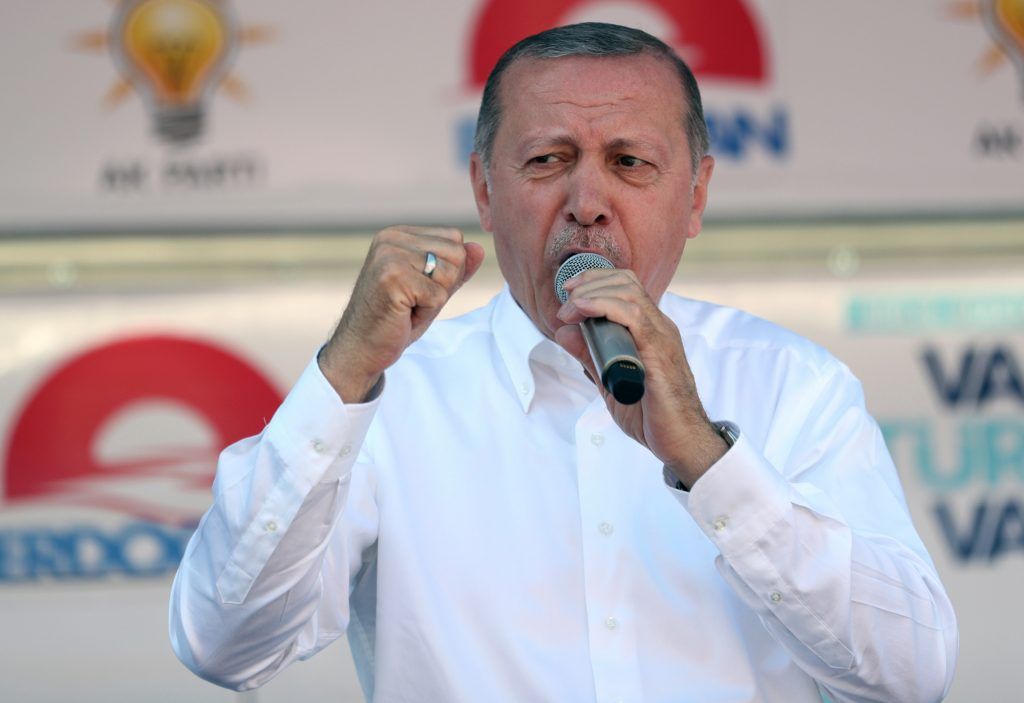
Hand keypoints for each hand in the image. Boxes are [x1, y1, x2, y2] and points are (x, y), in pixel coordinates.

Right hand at [320, 226, 484, 402]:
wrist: (361, 348)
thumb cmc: (396, 319)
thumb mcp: (432, 289)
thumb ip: (456, 268)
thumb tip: (478, 247)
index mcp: (399, 234)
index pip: (454, 238)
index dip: (448, 271)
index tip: (418, 288)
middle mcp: (391, 238)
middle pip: (456, 253)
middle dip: (444, 285)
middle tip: (413, 301)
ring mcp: (390, 256)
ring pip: (449, 273)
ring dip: (435, 300)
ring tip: (408, 307)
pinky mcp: (392, 278)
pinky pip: (438, 295)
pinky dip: (427, 313)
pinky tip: (403, 315)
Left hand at [553, 268, 727, 486]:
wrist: (680, 442)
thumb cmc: (651, 416)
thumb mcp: (608, 381)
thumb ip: (589, 355)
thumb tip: (564, 332)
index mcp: (651, 331)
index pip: (626, 287)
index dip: (595, 281)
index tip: (568, 292)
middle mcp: (660, 327)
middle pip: (626, 282)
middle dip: (589, 282)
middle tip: (565, 301)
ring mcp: (662, 337)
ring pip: (628, 292)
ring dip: (592, 293)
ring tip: (569, 309)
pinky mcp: (659, 352)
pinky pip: (634, 316)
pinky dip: (605, 306)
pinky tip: (584, 310)